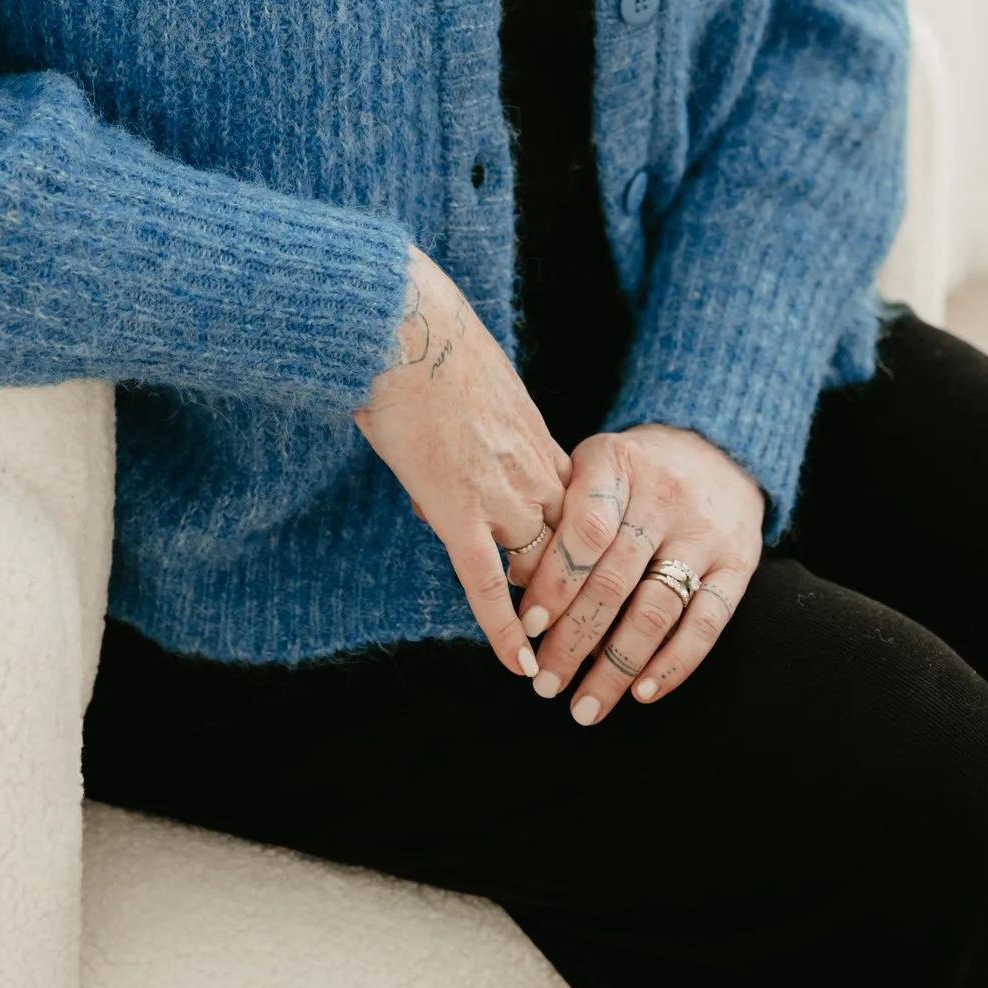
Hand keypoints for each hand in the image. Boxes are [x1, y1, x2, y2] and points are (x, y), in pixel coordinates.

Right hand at [354, 250, 572, 676]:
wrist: (406, 324)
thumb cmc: (427, 337)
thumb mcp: (475, 378)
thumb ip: (482, 417)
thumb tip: (457, 433)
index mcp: (536, 437)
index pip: (575, 510)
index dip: (577, 548)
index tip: (581, 578)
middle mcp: (531, 469)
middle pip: (568, 547)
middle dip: (572, 592)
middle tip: (578, 636)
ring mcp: (499, 491)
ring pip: (537, 568)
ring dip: (545, 614)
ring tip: (554, 664)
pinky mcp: (457, 506)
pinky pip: (487, 581)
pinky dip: (504, 628)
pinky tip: (516, 664)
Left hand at [515, 422, 764, 722]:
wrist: (716, 449)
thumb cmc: (633, 470)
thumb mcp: (592, 465)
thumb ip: (559, 514)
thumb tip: (517, 586)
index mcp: (617, 463)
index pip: (583, 531)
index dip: (554, 583)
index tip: (527, 627)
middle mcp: (664, 496)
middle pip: (613, 581)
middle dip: (574, 641)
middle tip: (544, 683)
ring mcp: (704, 532)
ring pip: (655, 610)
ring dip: (615, 667)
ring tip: (584, 706)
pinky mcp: (739, 564)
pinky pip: (707, 624)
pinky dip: (674, 664)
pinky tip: (641, 694)